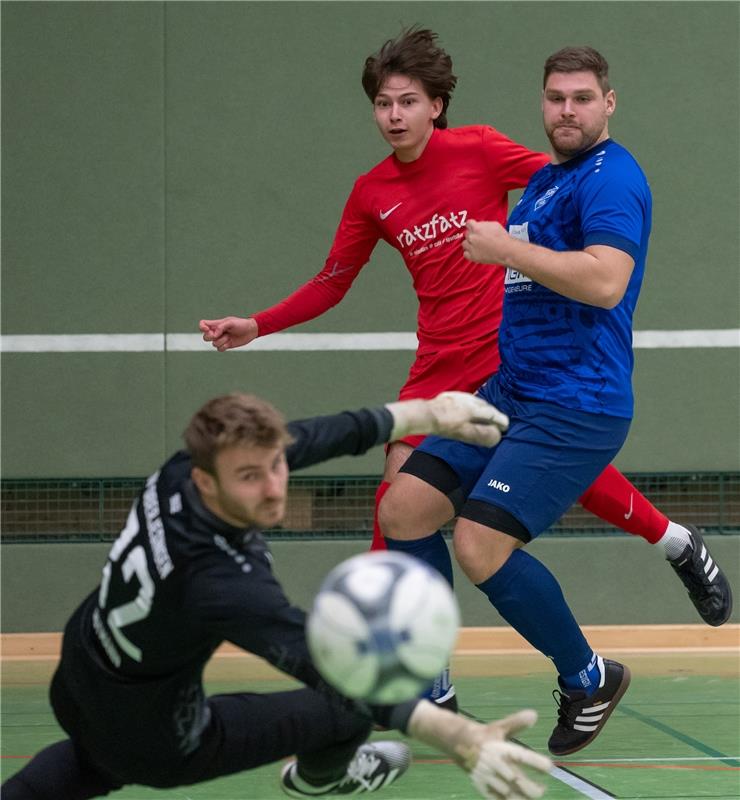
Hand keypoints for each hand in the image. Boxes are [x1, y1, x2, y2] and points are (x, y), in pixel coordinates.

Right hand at [199, 317, 258, 351]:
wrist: (250, 331)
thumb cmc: (241, 324)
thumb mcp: (230, 323)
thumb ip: (220, 327)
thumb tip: (214, 335)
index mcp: (216, 324)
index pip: (202, 324)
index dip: (202, 327)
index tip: (207, 329)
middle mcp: (216, 332)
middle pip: (205, 337)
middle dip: (211, 337)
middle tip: (220, 334)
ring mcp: (221, 339)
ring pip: (213, 344)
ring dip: (222, 341)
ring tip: (229, 336)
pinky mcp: (226, 345)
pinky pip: (219, 349)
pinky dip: (224, 346)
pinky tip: (230, 342)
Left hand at [386, 392, 508, 446]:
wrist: (425, 414)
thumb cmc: (445, 425)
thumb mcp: (466, 433)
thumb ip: (482, 434)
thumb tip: (497, 435)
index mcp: (475, 408)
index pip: (493, 414)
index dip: (500, 421)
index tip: (505, 426)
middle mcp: (469, 399)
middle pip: (486, 406)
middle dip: (493, 414)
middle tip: (498, 421)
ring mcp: (458, 396)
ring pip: (476, 401)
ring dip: (483, 409)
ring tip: (485, 416)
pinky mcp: (449, 397)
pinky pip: (466, 400)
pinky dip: (472, 405)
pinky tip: (467, 410)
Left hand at [463, 219, 512, 264]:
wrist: (506, 250)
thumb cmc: (502, 238)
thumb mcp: (493, 224)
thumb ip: (483, 224)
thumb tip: (479, 225)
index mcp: (476, 228)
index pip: (468, 223)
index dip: (472, 225)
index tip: (474, 227)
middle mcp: (472, 237)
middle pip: (466, 233)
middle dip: (472, 234)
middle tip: (478, 237)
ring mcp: (471, 247)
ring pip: (464, 243)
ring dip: (469, 243)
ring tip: (477, 245)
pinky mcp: (472, 257)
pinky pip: (465, 254)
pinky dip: (469, 253)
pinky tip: (475, 251)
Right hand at [468, 711, 551, 799]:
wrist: (458, 744)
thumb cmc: (485, 736)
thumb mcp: (499, 727)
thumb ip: (517, 723)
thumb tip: (534, 715)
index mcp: (500, 748)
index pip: (522, 756)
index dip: (537, 763)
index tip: (549, 767)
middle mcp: (494, 763)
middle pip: (517, 780)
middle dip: (532, 788)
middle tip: (542, 789)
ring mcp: (487, 777)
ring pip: (508, 794)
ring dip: (523, 798)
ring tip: (532, 797)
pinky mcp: (481, 786)